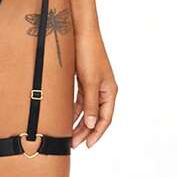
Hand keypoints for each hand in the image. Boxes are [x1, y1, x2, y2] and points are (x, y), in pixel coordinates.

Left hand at [71, 26, 117, 148]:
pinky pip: (80, 99)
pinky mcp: (83, 78)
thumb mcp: (90, 81)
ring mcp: (93, 84)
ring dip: (79, 121)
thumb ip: (91, 104)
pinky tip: (66, 116)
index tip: (87, 145)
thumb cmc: (88, 53)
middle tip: (74, 144)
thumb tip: (93, 125)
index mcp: (110, 91)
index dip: (97, 133)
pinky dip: (74, 109)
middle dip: (85, 130)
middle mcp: (103, 89)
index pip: (106, 119)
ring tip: (69, 134)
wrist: (80, 31)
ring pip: (87, 109)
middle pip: (96, 116)